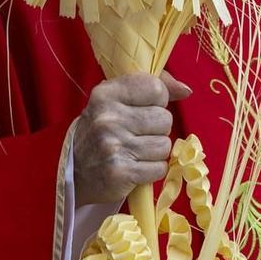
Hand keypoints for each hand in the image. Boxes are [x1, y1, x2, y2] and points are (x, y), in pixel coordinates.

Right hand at [71, 73, 189, 205]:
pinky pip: (160, 168)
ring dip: (155, 152)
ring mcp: (113, 146)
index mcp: (106, 94)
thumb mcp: (117, 100)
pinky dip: (152, 170)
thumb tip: (186, 90)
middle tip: (136, 135)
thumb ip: (152, 87)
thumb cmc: (102, 131)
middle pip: (165, 119)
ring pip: (164, 145)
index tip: (143, 109)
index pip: (156, 89)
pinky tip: (135, 167)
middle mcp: (108, 118)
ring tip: (135, 151)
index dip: (157, 101)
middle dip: (157, 129)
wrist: (74, 172)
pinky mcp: (120, 173)